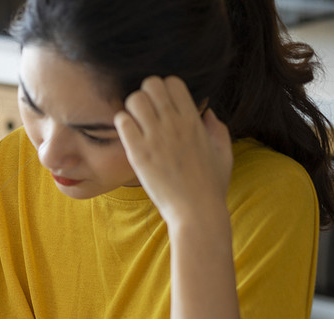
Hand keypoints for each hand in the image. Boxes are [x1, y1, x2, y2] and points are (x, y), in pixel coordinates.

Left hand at [114, 76, 232, 225]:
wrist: (196, 211)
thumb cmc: (211, 185)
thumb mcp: (223, 152)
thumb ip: (216, 128)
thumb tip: (206, 112)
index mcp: (193, 120)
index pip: (172, 81)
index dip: (164, 89)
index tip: (163, 106)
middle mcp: (174, 124)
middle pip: (151, 84)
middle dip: (146, 94)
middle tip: (146, 113)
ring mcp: (155, 138)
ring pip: (134, 99)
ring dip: (132, 108)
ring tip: (136, 124)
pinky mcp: (138, 154)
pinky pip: (122, 122)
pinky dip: (122, 124)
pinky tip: (129, 137)